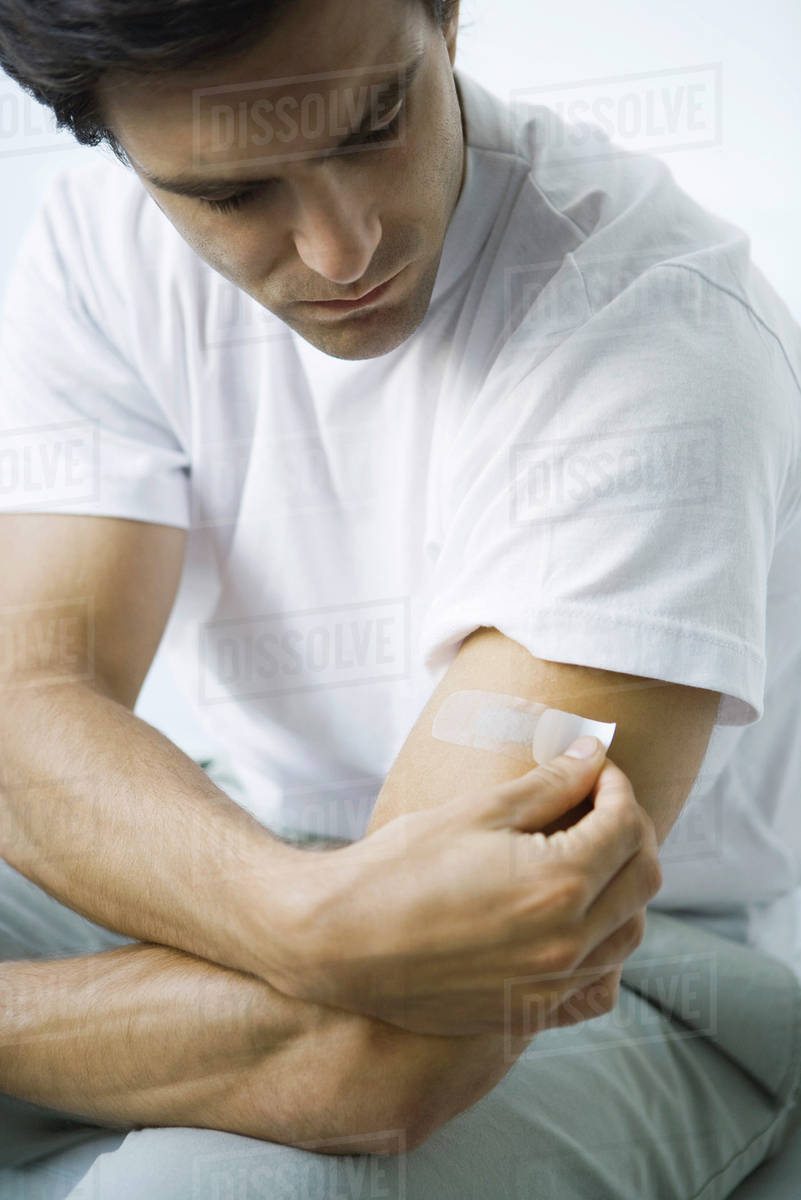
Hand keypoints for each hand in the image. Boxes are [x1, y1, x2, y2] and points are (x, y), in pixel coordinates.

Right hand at [272, 742, 661, 1036]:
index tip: (594, 767)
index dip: (617, 786)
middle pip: (643, 879)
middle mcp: (567, 941)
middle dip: (632, 832)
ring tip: (589, 855)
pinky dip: (604, 950)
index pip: (626, 826)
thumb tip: (595, 754)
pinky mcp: (530, 1013)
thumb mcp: (477, 811)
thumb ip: (550, 784)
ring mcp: (551, 985)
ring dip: (625, 888)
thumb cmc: (400, 864)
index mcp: (557, 882)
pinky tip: (577, 922)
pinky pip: (597, 986)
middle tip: (599, 804)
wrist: (338, 940)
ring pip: (629, 935)